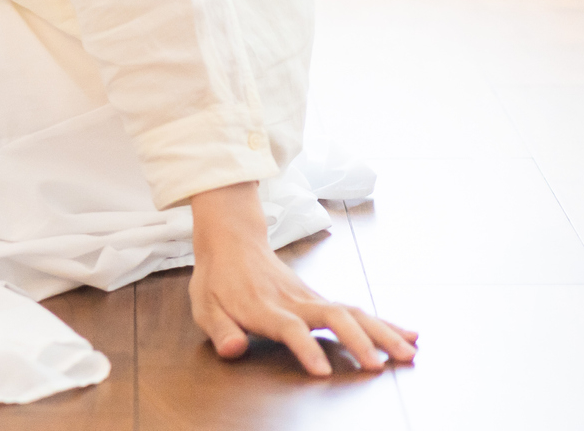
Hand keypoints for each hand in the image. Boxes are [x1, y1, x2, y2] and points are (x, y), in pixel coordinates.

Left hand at [188, 181, 417, 374]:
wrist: (232, 241)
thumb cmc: (217, 279)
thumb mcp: (204, 305)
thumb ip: (220, 330)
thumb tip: (233, 350)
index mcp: (265, 308)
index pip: (289, 328)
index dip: (305, 348)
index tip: (323, 371)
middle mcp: (295, 302)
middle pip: (333, 316)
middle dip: (358, 341)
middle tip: (379, 366)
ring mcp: (312, 298)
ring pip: (353, 312)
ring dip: (382, 332)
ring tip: (410, 354)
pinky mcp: (321, 299)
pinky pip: (357, 311)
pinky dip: (385, 323)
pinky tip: (410, 336)